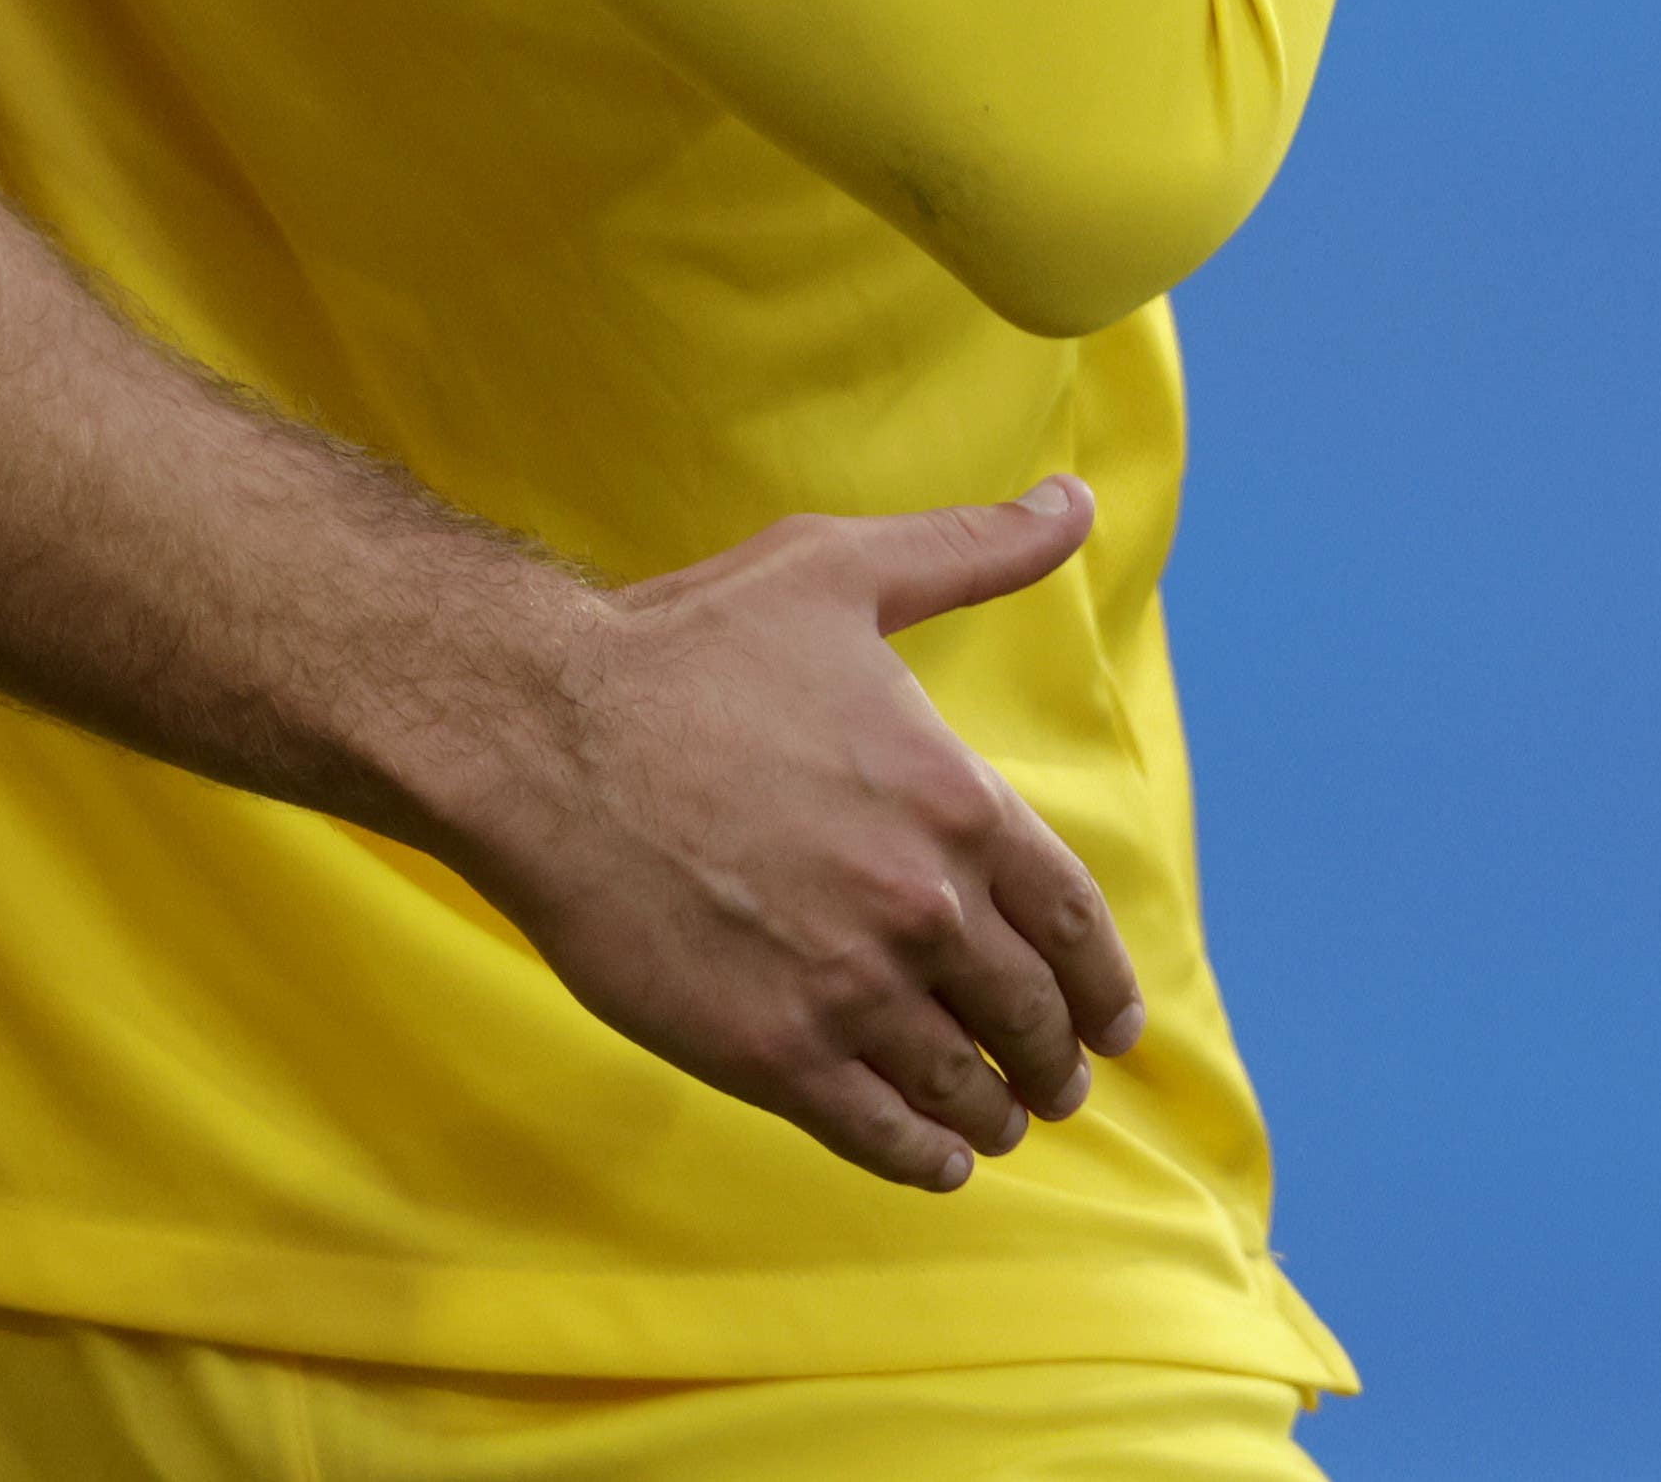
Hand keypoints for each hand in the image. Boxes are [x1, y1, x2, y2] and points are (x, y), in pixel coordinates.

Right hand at [422, 479, 1149, 1193]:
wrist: (543, 735)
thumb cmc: (686, 644)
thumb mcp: (840, 572)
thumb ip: (971, 552)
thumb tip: (1071, 503)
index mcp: (954, 802)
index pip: (1071, 920)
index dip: (1103, 983)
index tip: (1117, 1024)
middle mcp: (921, 907)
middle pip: (1024, 1012)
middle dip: (1051, 1058)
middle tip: (1057, 1084)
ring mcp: (847, 988)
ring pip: (957, 1081)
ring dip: (993, 1111)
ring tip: (999, 1124)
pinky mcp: (769, 1051)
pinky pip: (879, 1131)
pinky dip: (924, 1156)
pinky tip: (936, 1158)